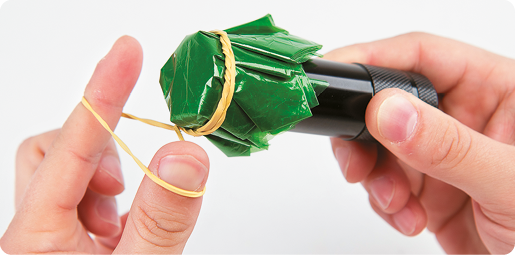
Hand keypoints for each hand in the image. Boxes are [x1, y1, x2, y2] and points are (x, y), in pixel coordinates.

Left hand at [0, 36, 208, 253]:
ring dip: (107, 181)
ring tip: (128, 226)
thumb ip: (161, 219)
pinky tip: (129, 229)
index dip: (102, 96)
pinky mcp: (72, 236)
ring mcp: (52, 233)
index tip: (126, 55)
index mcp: (37, 241)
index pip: (69, 150)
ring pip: (68, 169)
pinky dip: (115, 196)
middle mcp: (36, 231)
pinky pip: (88, 190)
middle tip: (127, 185)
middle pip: (49, 150)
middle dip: (96, 151)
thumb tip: (183, 155)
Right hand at [325, 32, 514, 254]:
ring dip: (374, 177)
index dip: (371, 60)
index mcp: (493, 89)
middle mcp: (462, 115)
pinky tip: (411, 218)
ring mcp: (442, 151)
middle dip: (363, 135)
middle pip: (387, 102)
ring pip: (379, 146)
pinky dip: (386, 203)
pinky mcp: (428, 185)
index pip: (422, 56)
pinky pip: (385, 182)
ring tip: (398, 204)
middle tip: (356, 164)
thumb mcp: (510, 181)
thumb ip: (451, 146)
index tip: (334, 82)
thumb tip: (389, 112)